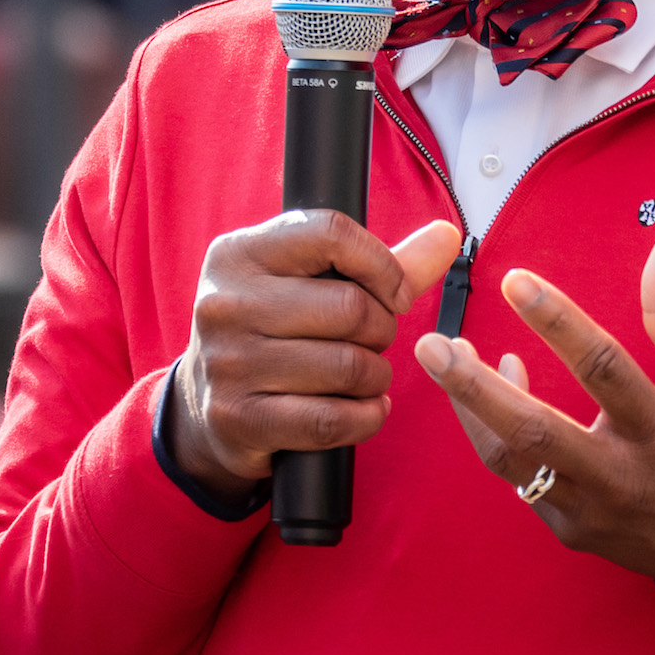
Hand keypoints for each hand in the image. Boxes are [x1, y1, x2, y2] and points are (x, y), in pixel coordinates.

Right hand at [170, 215, 464, 499]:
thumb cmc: (274, 331)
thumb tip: (448, 234)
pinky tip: (365, 410)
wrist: (206, 404)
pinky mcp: (238, 418)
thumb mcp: (308, 284)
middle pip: (350, 307)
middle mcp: (224, 303)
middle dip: (383, 330)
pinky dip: (366, 418)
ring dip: (377, 378)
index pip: (330, 233)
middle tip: (375, 341)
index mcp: (238, 254)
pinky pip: (331, 420)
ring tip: (368, 376)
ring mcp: (227, 363)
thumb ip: (380, 262)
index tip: (395, 293)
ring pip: (348, 367)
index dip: (382, 265)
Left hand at [413, 230, 654, 581]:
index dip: (557, 321)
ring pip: (510, 460)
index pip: (603, 370)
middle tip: (430, 345)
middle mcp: (620, 477)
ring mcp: (589, 510)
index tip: (515, 281)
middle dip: (473, 388)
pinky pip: (519, 478)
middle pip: (533, 433)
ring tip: (444, 355)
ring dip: (470, 407)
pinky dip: (496, 432)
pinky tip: (493, 386)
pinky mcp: (570, 528)